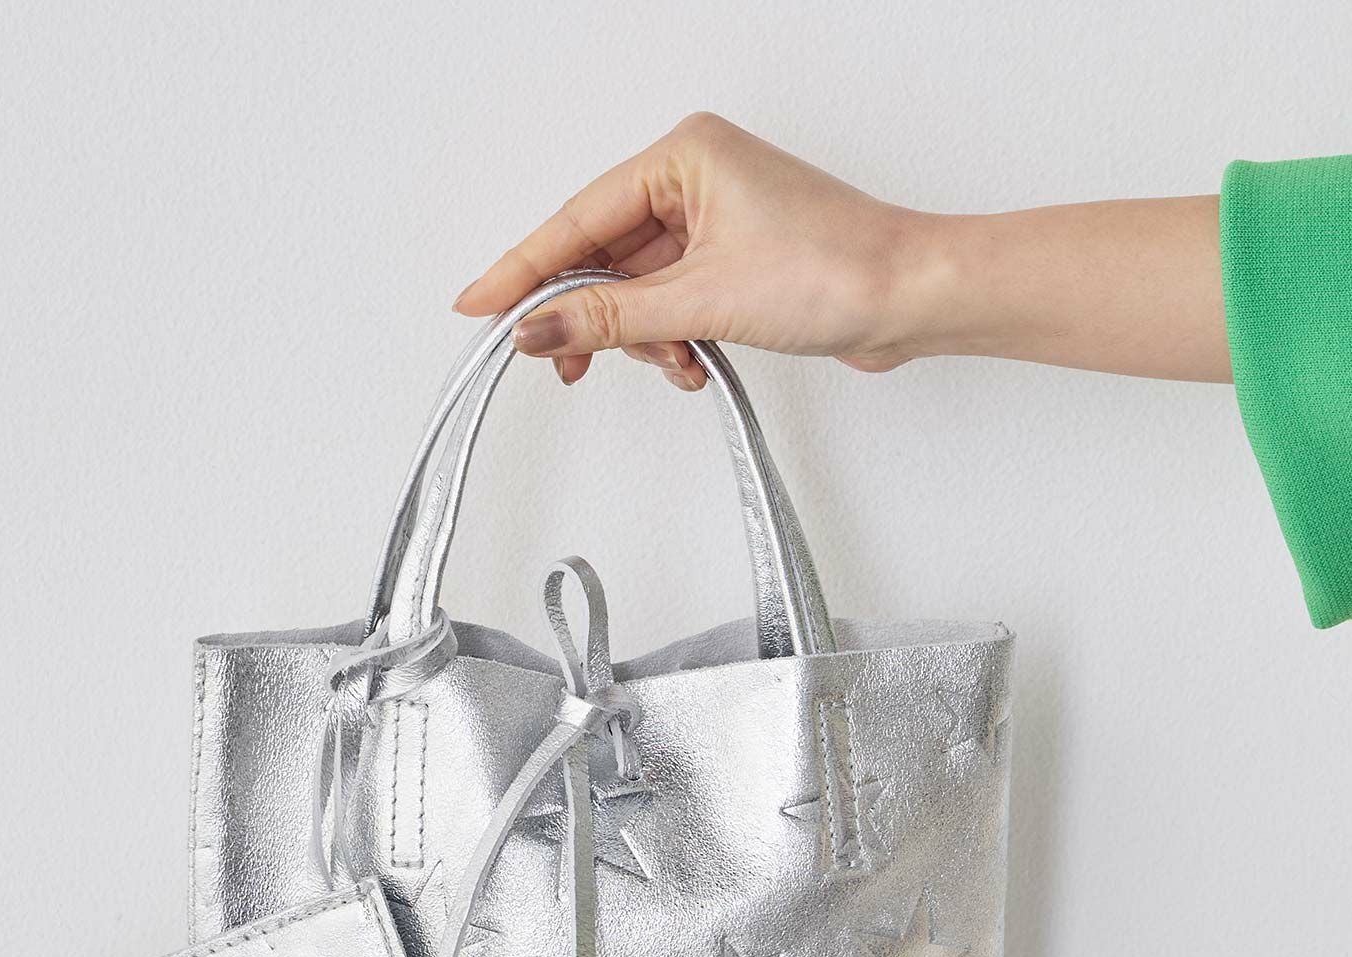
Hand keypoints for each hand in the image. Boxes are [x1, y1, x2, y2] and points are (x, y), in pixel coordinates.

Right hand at [453, 112, 930, 388]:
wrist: (911, 298)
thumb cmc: (835, 270)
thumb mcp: (701, 300)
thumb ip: (609, 319)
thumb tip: (538, 330)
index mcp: (684, 156)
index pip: (578, 220)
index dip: (523, 270)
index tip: (478, 306)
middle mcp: (695, 178)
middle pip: (603, 256)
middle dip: (593, 318)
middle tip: (562, 365)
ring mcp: (715, 220)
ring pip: (637, 289)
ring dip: (643, 338)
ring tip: (673, 364)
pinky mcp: (734, 260)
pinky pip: (671, 302)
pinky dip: (671, 338)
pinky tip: (692, 362)